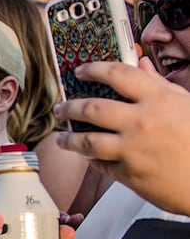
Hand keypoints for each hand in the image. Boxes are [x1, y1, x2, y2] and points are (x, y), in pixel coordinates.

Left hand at [54, 59, 189, 215]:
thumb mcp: (186, 104)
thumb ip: (160, 84)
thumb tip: (141, 64)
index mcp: (159, 100)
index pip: (117, 74)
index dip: (94, 69)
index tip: (80, 71)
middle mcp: (142, 122)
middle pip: (91, 109)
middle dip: (69, 107)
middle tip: (61, 108)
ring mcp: (133, 150)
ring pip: (86, 141)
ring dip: (68, 139)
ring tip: (62, 138)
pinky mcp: (130, 174)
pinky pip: (100, 165)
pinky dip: (92, 160)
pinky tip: (89, 157)